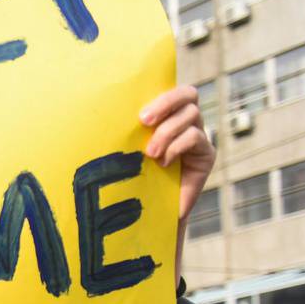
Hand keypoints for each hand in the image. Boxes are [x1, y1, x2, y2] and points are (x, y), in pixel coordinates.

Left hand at [140, 85, 213, 259]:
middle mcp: (186, 120)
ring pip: (191, 115)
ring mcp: (199, 135)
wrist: (148, 214)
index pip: (172, 89)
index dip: (161, 95)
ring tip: (150, 153)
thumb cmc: (130, 179)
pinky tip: (163, 163)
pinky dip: (177, 146)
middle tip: (144, 121)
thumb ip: (123, 132)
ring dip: (167, 131)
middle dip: (166, 103)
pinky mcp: (206, 154)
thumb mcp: (125, 151)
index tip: (140, 116)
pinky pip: (196, 137)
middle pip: (188, 94)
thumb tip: (98, 111)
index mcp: (167, 113)